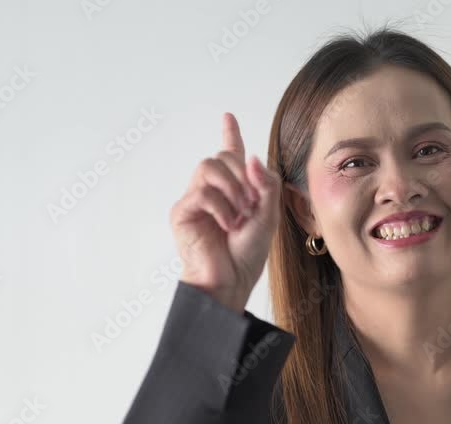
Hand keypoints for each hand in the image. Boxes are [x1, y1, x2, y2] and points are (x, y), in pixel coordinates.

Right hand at [170, 112, 282, 312]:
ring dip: (232, 188)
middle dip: (242, 176)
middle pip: (222, 156)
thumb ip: (266, 185)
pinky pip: (202, 192)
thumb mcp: (268, 216)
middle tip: (251, 205)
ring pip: (208, 166)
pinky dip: (221, 207)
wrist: (231, 280)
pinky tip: (227, 225)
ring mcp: (195, 199)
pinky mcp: (182, 211)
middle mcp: (212, 190)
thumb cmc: (247, 253)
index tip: (228, 116)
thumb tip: (251, 157)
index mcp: (234, 190)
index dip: (230, 134)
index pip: (231, 155)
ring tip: (239, 215)